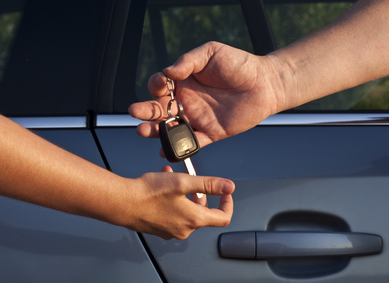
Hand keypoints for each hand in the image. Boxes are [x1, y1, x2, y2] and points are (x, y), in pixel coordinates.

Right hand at [122, 166, 234, 239]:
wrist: (122, 203)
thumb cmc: (149, 194)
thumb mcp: (183, 182)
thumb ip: (209, 184)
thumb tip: (229, 187)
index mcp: (194, 219)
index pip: (223, 217)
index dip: (227, 204)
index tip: (224, 193)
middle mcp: (184, 229)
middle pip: (202, 212)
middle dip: (198, 193)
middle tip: (189, 179)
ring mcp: (171, 230)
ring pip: (186, 210)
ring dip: (183, 193)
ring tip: (171, 176)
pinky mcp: (159, 228)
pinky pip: (172, 213)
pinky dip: (172, 199)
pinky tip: (162, 184)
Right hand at [129, 41, 288, 147]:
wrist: (265, 83)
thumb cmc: (239, 64)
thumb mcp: (211, 52)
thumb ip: (188, 61)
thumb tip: (168, 72)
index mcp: (184, 82)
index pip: (160, 86)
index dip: (156, 86)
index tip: (160, 84)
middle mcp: (187, 101)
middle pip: (160, 109)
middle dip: (146, 111)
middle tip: (136, 112)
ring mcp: (197, 118)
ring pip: (171, 127)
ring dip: (156, 131)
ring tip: (144, 131)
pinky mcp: (210, 132)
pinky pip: (192, 143)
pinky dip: (179, 148)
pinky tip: (165, 151)